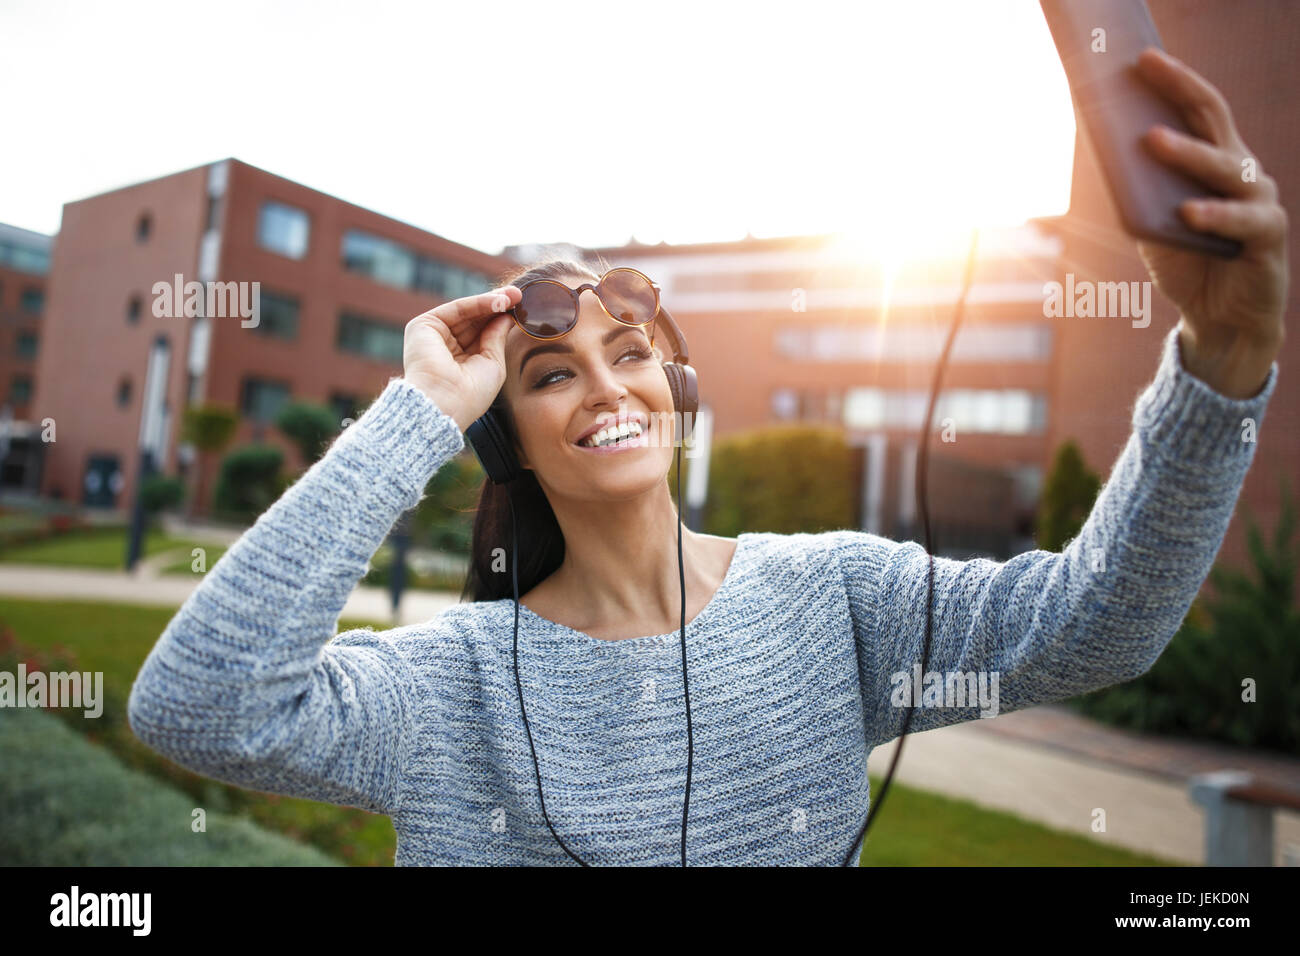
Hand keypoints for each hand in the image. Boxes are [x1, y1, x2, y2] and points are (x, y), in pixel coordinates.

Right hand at [402, 285, 521, 431]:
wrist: (445, 404)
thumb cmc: (470, 394)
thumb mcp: (492, 363)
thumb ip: (496, 338)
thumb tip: (506, 316)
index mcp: (460, 360)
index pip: (482, 333)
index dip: (500, 319)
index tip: (521, 308)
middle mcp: (445, 347)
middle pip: (475, 320)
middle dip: (497, 306)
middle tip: (519, 295)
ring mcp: (433, 335)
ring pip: (467, 312)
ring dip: (491, 302)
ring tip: (513, 297)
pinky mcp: (423, 326)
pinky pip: (456, 309)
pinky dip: (477, 303)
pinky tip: (498, 301)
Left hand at [1134, 47, 1287, 397]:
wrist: (1219, 321)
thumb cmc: (1186, 264)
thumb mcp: (1152, 225)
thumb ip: (1138, 191)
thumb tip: (1103, 149)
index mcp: (1218, 162)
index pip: (1199, 109)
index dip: (1174, 80)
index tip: (1141, 57)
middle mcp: (1244, 174)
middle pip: (1214, 122)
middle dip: (1180, 90)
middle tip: (1147, 70)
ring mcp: (1259, 204)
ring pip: (1227, 169)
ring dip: (1188, 154)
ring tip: (1152, 140)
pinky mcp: (1267, 240)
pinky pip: (1244, 223)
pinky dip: (1214, 217)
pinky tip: (1189, 213)